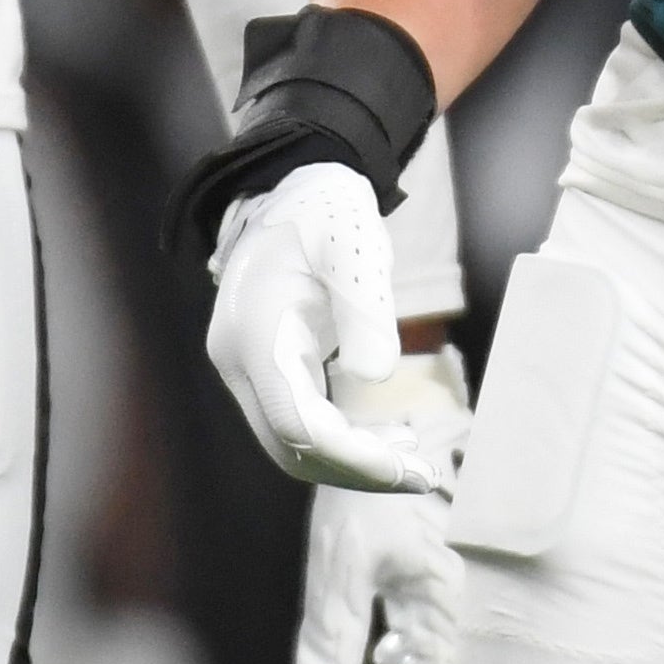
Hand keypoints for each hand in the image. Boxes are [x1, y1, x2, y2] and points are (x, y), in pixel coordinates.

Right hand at [205, 161, 437, 492]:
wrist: (290, 189)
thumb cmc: (324, 210)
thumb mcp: (352, 244)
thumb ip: (364, 307)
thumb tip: (376, 377)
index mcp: (256, 331)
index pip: (297, 423)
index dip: (352, 457)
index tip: (406, 468)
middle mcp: (239, 359)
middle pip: (291, 446)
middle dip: (357, 470)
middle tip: (424, 474)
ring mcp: (247, 367)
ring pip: (292, 444)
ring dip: (352, 460)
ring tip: (415, 460)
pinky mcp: (263, 369)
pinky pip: (299, 422)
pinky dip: (342, 440)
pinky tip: (389, 437)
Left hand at [291, 346, 468, 663]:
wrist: (406, 403)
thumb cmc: (376, 473)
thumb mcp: (341, 563)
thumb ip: (328, 649)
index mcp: (451, 612)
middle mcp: (469, 608)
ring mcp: (464, 590)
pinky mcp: (452, 572)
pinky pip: (438, 635)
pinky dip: (406, 657)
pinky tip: (381, 654)